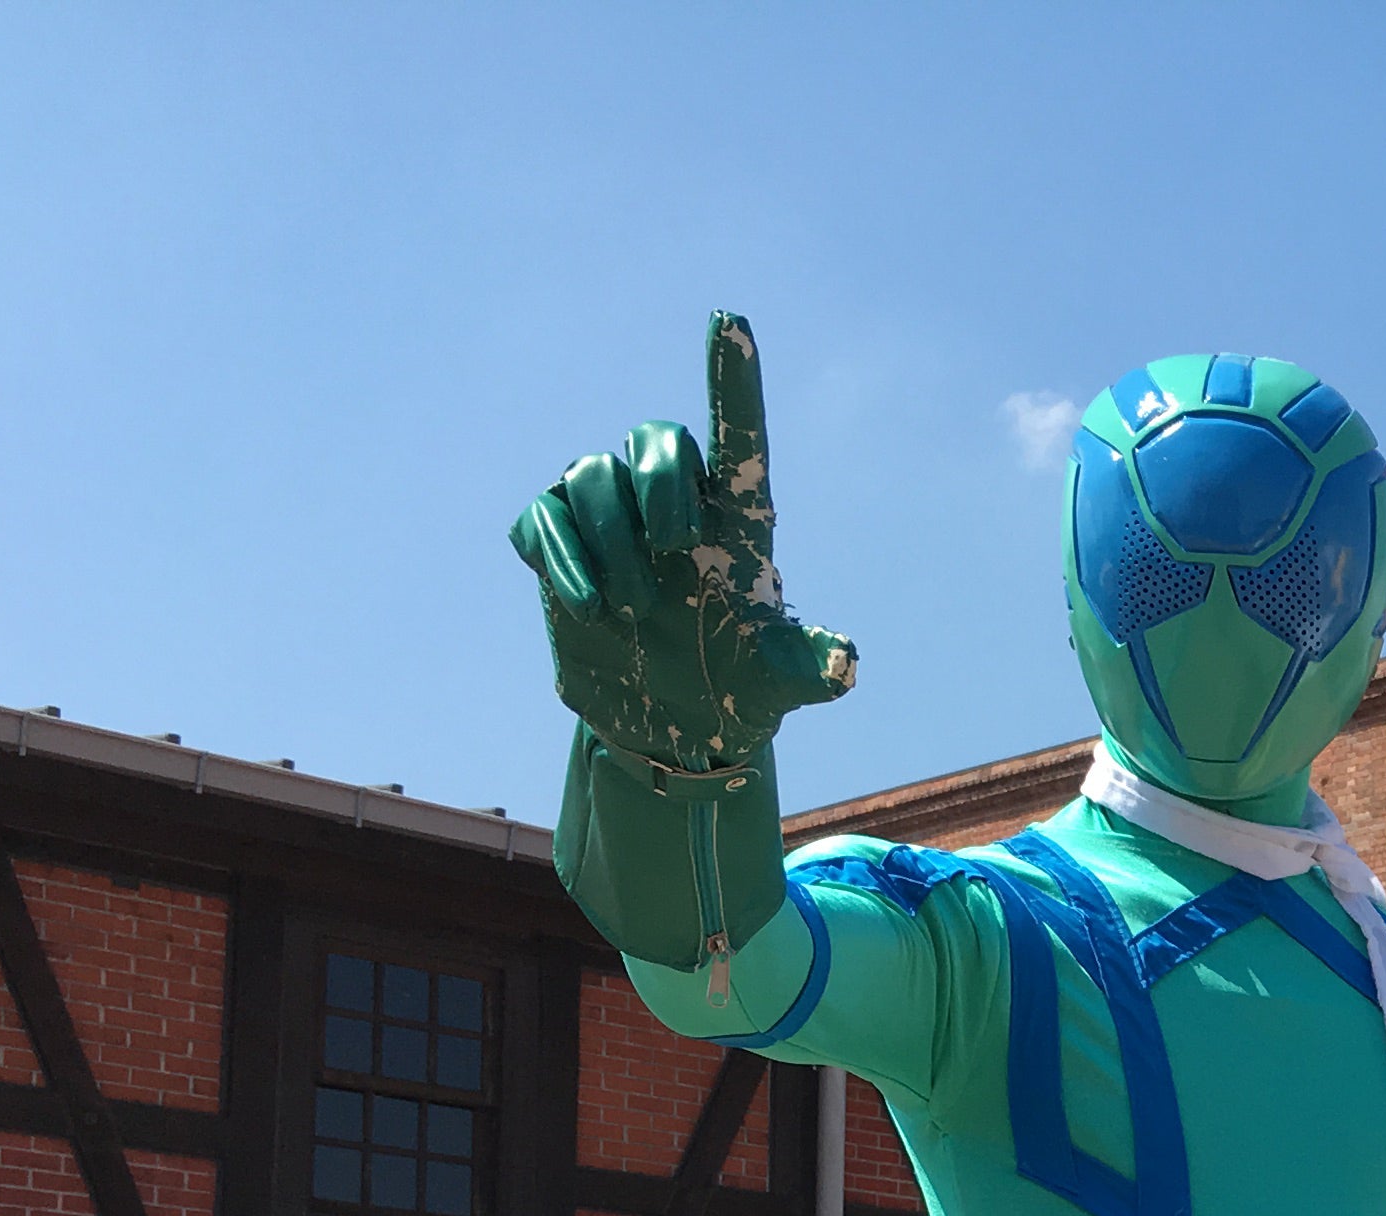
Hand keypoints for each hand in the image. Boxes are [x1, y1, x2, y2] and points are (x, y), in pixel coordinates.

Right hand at [511, 314, 854, 779]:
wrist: (669, 723)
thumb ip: (811, 667)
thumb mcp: (780, 684)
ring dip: (608, 540)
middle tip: (672, 550)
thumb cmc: (737, 687)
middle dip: (658, 485)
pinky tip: (585, 604)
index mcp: (736, 519)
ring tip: (632, 609)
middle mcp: (673, 503)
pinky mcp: (561, 543)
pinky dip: (558, 554)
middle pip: (655, 438)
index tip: (730, 321)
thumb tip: (844, 661)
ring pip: (592, 474)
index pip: (737, 434)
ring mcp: (612, 519)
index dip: (732, 379)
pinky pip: (542, 516)